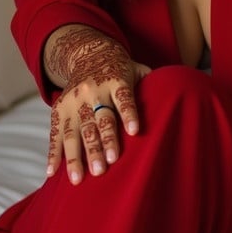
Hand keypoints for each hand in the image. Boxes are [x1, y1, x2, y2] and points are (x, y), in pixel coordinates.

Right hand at [45, 27, 150, 183]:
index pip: (124, 99)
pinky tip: (53, 173)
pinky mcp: (59, 109)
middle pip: (98, 120)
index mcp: (116, 80)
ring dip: (77, 156)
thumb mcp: (137, 69)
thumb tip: (178, 96)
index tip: (135, 131)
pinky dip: (54, 154)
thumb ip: (152, 83)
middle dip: (101, 144)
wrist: (88, 52)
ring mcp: (74, 101)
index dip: (130, 114)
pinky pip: (55, 134)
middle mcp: (93, 90)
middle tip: (104, 168)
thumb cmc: (121, 69)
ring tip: (79, 180)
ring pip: (75, 131)